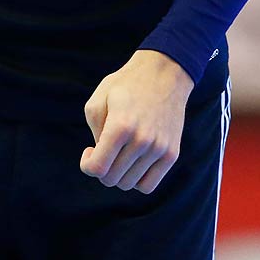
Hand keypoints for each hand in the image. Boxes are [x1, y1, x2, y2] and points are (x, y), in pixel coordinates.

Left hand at [80, 50, 194, 193]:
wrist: (165, 73)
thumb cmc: (126, 86)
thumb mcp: (98, 99)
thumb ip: (94, 132)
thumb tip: (103, 159)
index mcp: (120, 126)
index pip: (97, 168)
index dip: (87, 165)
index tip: (89, 151)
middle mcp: (142, 140)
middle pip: (112, 179)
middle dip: (102, 169)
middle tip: (104, 150)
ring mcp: (159, 148)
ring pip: (129, 184)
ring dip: (119, 174)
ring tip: (119, 154)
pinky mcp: (172, 154)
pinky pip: (148, 185)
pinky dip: (136, 180)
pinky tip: (133, 162)